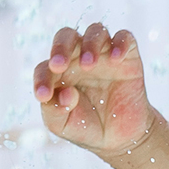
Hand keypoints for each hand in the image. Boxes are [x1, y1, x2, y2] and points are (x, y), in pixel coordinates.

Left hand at [34, 23, 153, 157]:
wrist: (119, 138)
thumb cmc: (86, 127)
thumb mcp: (62, 125)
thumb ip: (53, 111)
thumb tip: (64, 94)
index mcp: (58, 72)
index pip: (44, 67)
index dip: (42, 79)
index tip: (43, 96)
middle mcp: (78, 57)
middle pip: (66, 36)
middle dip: (60, 47)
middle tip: (59, 65)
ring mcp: (103, 54)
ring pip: (95, 31)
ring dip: (90, 44)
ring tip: (88, 65)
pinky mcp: (127, 56)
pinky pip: (124, 38)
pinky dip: (120, 43)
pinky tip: (116, 59)